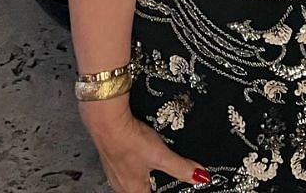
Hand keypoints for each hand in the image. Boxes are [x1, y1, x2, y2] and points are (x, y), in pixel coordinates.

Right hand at [81, 99, 206, 192]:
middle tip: (164, 179)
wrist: (105, 120)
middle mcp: (121, 185)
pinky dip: (134, 165)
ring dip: (143, 177)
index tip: (170, 187)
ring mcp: (113, 172)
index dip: (164, 192)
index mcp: (134, 190)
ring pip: (131, 181)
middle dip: (153, 186)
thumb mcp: (160, 156)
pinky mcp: (109, 157)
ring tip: (153, 167)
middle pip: (141, 191)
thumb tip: (200, 177)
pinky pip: (124, 168)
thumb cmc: (129, 140)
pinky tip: (138, 153)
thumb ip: (181, 167)